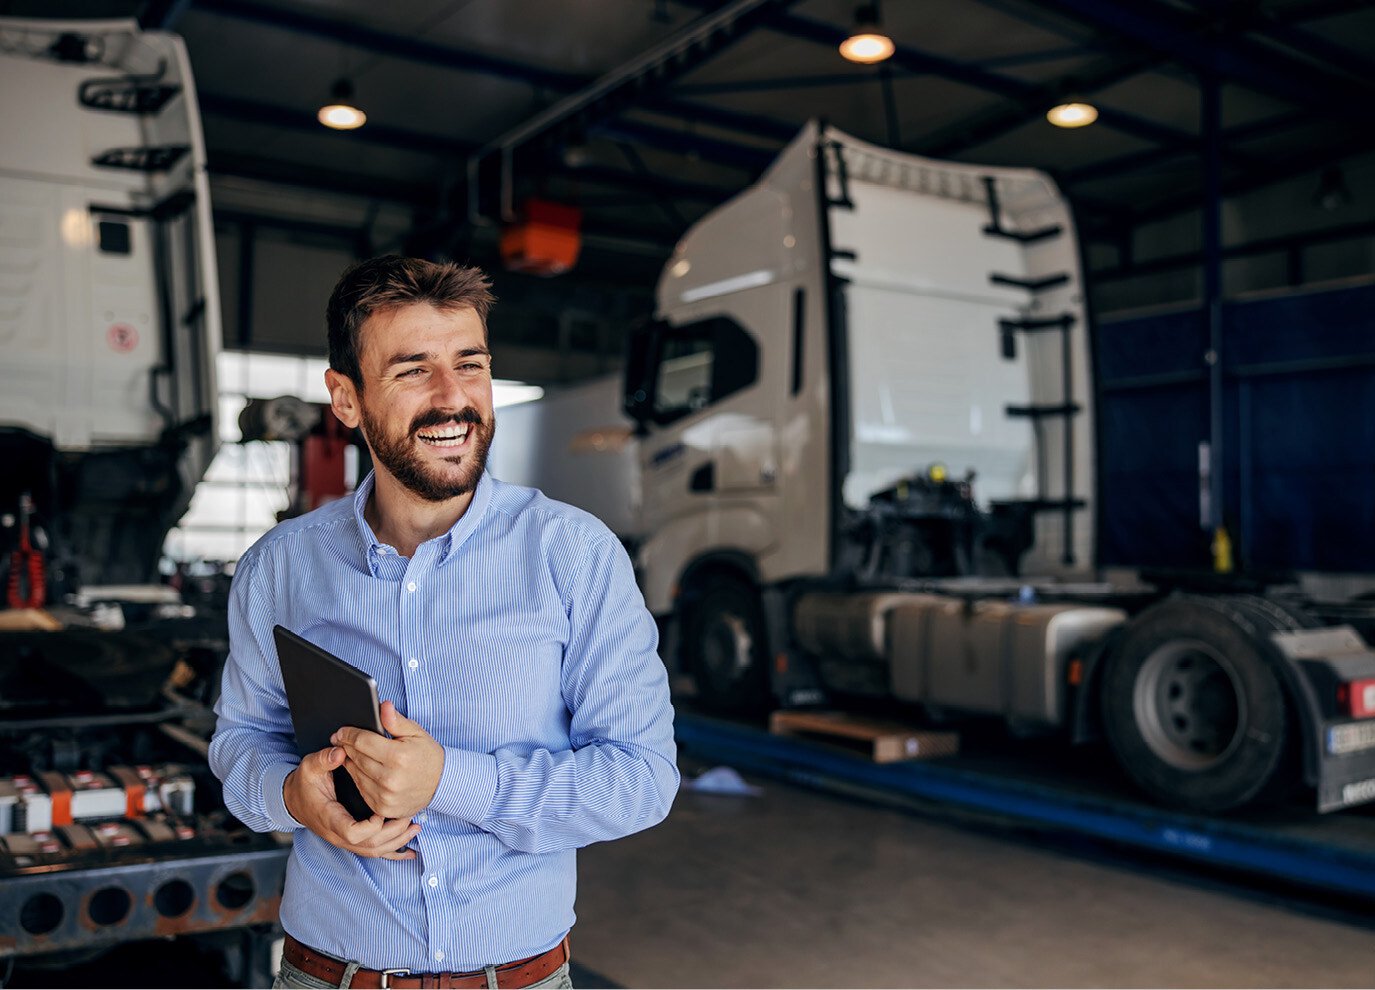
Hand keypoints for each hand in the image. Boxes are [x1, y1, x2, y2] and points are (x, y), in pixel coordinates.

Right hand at [283, 744, 419, 859]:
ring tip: (415, 826)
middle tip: (410, 817)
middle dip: (392, 833)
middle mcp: (338, 834)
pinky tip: (410, 852)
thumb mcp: (309, 767)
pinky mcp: (352, 840)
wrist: (294, 800)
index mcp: (330, 818)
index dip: (370, 827)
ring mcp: (345, 840)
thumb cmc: (304, 783)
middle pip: (369, 846)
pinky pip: (374, 852)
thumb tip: (340, 753)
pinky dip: (393, 853)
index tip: (381, 812)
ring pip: (374, 851)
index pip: (352, 834)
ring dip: (396, 841)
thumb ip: (323, 759)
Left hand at [333, 700, 443, 820]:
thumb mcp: (416, 733)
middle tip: (341, 739)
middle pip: (356, 757)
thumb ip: (396, 721)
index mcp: (399, 757)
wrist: (441, 784)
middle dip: (346, 746)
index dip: (349, 734)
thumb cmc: (427, 756)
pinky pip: (361, 789)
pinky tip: (360, 769)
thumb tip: (383, 706)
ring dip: (350, 761)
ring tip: (350, 752)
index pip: (362, 741)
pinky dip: (358, 777)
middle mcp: (390, 778)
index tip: (341, 731)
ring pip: (355, 774)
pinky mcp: (382, 807)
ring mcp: (385, 796)